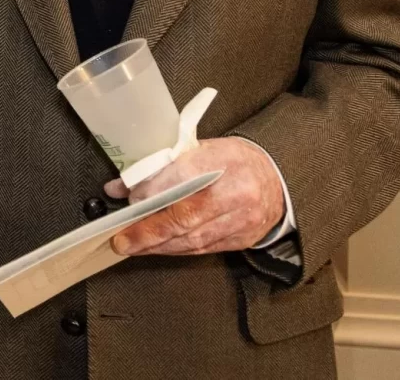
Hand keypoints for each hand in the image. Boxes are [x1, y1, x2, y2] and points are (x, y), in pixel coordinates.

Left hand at [104, 137, 285, 256]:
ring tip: (133, 246)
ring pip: (193, 238)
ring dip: (158, 245)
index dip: (153, 191)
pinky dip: (176, 249)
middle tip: (122, 238)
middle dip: (149, 230)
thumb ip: (165, 166)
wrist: (277, 181)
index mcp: (226, 160)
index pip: (183, 176)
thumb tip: (122, 185)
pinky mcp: (241, 239)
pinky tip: (158, 248)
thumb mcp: (204, 149)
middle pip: (186, 215)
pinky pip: (203, 249)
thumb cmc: (234, 161)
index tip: (129, 198)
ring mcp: (242, 220)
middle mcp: (236, 192)